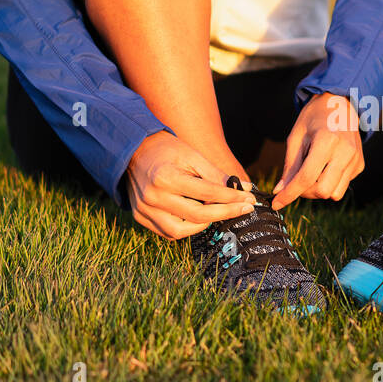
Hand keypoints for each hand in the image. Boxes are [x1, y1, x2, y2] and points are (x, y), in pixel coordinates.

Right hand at [126, 131, 255, 239]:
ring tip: (217, 213)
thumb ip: (216, 174)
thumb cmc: (166, 150)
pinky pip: (167, 232)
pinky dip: (185, 228)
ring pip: (180, 231)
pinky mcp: (139, 216)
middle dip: (226, 213)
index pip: (207, 193)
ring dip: (204, 225)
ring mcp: (144, 209)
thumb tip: (244, 189)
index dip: (231, 198)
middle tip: (244, 209)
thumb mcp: (192, 155)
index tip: (249, 200)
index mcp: (167, 177)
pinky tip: (198, 219)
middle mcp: (154, 196)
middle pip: (197, 215)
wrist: (133, 150)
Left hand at [272, 92, 363, 209]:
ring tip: (313, 172)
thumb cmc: (314, 118)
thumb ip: (290, 166)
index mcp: (326, 141)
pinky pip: (342, 185)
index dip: (289, 194)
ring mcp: (355, 159)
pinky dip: (330, 182)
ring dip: (319, 190)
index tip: (276, 203)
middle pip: (322, 191)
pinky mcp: (360, 165)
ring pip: (334, 194)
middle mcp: (345, 152)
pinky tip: (326, 166)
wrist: (340, 104)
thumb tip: (280, 191)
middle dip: (306, 193)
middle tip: (297, 182)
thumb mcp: (296, 138)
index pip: (306, 178)